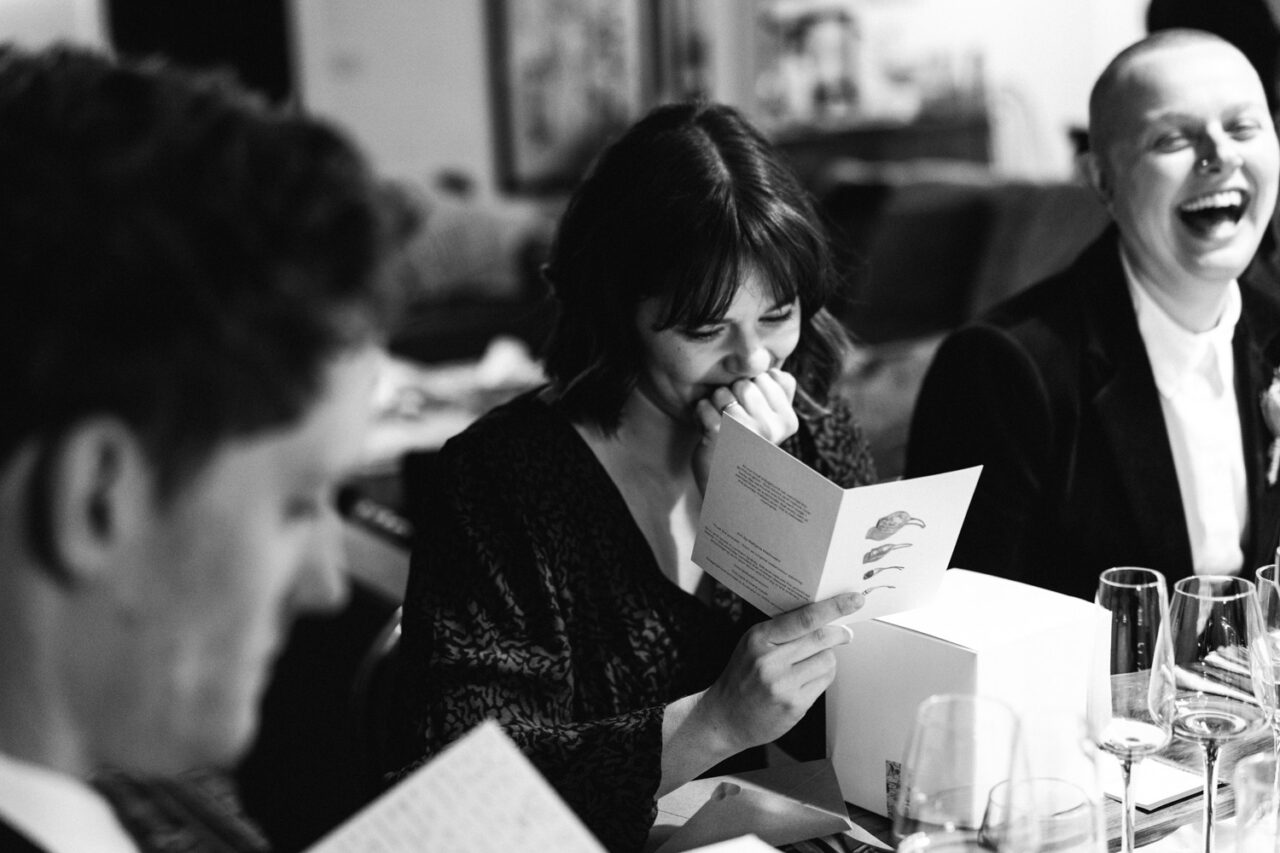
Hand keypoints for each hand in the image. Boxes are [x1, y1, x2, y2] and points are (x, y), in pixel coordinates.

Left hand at [692, 368, 799, 491]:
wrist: (727, 489)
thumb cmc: (747, 449)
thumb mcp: (772, 424)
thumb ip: (780, 395)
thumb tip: (775, 370)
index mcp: (787, 421)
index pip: (766, 377)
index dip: (751, 388)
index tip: (749, 409)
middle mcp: (770, 427)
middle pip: (743, 383)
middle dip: (732, 394)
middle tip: (731, 416)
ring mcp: (745, 432)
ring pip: (722, 393)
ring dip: (714, 404)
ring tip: (720, 423)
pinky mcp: (719, 437)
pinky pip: (704, 406)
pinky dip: (700, 414)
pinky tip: (707, 428)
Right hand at [697, 592, 863, 755]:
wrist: (726, 717)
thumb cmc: (742, 676)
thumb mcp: (752, 644)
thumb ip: (782, 630)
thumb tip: (823, 618)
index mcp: (759, 638)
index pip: (804, 618)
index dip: (833, 607)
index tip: (853, 600)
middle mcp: (770, 661)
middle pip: (821, 638)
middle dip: (840, 633)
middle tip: (845, 632)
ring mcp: (783, 686)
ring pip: (827, 660)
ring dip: (828, 657)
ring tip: (812, 663)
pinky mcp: (794, 705)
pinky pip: (824, 682)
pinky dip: (822, 676)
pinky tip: (807, 679)